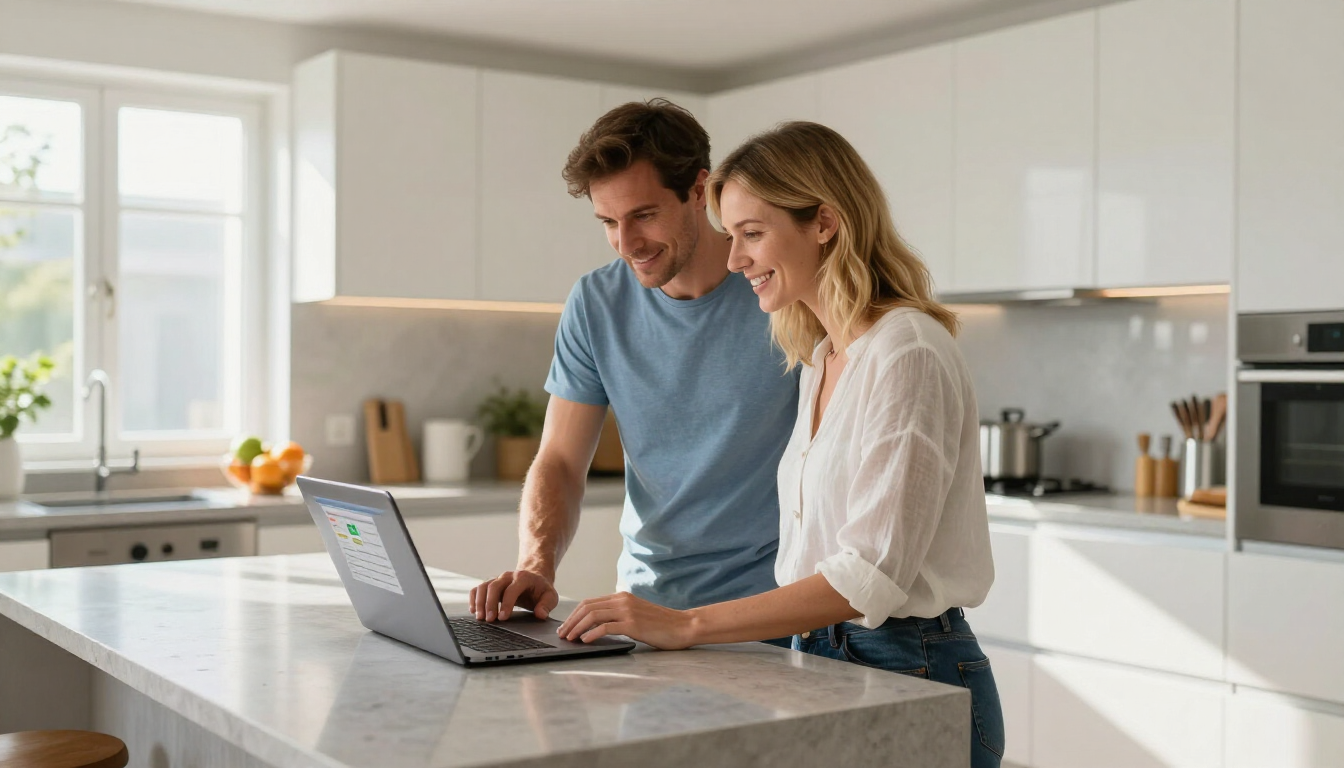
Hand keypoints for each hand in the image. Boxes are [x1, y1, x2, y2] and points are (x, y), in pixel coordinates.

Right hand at [469, 569, 558, 621]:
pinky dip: (473, 598)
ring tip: (480, 618)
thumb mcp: (550, 596)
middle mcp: (508, 576)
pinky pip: (478, 588)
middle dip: (490, 604)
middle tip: (489, 620)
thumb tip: (540, 614)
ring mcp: (498, 579)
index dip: (506, 604)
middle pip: (494, 586)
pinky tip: (473, 610)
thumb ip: (547, 605)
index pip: (512, 590)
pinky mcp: (491, 584)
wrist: (534, 579)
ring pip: (483, 587)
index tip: (503, 618)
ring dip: (479, 602)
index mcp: (523, 578)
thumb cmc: (541, 590)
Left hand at [556, 591, 695, 649]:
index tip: (565, 627)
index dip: (574, 615)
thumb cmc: (662, 625)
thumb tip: (597, 626)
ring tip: (569, 639)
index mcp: (622, 597)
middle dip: (571, 622)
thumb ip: (620, 615)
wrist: (684, 626)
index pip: (590, 603)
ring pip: (593, 616)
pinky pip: (606, 626)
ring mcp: (628, 611)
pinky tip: (585, 641)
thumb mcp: (637, 615)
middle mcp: (622, 601)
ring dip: (577, 628)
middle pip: (587, 608)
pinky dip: (592, 633)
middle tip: (562, 635)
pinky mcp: (633, 624)